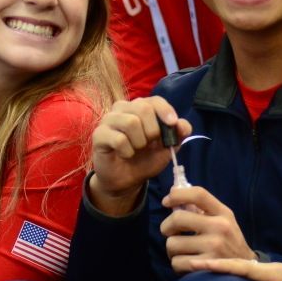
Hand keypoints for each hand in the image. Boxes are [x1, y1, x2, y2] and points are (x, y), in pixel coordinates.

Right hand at [88, 98, 191, 215]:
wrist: (126, 180)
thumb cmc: (145, 159)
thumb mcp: (167, 148)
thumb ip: (177, 134)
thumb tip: (182, 125)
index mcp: (140, 107)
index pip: (155, 100)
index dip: (165, 110)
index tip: (172, 123)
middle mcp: (123, 108)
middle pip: (143, 108)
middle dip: (153, 130)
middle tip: (150, 144)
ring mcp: (109, 120)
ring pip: (131, 122)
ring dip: (139, 142)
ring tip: (136, 150)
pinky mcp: (99, 135)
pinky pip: (119, 139)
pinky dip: (127, 151)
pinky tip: (125, 155)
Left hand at [160, 185, 251, 271]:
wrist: (244, 269)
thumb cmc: (227, 241)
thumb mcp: (222, 220)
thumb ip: (200, 208)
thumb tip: (173, 192)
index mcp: (223, 213)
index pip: (198, 194)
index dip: (178, 195)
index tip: (166, 201)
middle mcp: (220, 227)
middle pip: (177, 218)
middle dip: (166, 227)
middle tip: (170, 233)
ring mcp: (214, 247)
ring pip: (172, 243)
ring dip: (172, 249)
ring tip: (182, 251)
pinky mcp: (207, 266)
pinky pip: (176, 262)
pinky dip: (177, 265)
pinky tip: (186, 264)